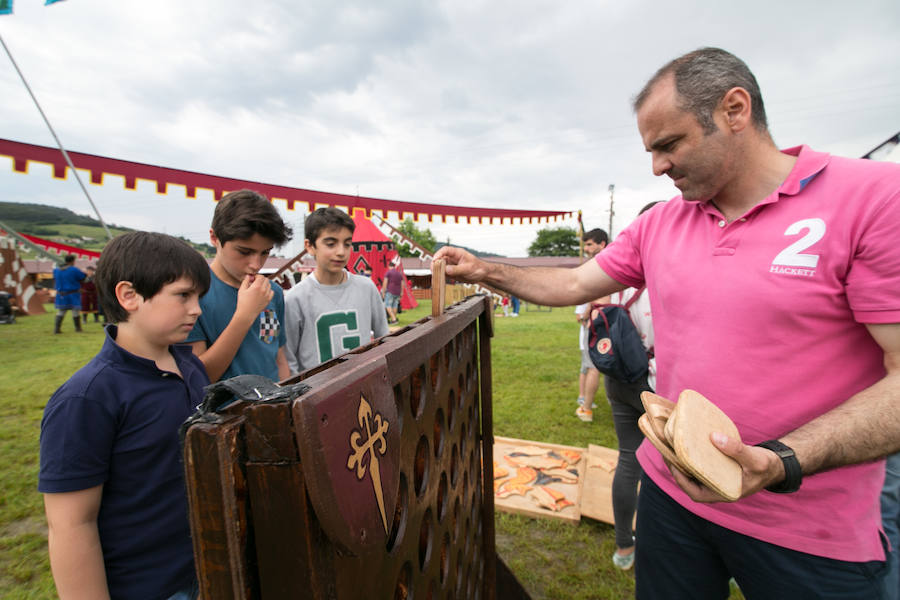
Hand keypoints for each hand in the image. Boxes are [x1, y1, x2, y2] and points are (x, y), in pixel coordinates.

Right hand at [235, 274, 273, 320]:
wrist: (247, 314)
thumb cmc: (243, 302)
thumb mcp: (242, 290)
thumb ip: (246, 281)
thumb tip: (249, 276)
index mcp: (257, 287)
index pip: (261, 276)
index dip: (257, 276)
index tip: (253, 278)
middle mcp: (263, 290)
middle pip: (266, 280)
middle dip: (261, 280)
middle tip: (256, 283)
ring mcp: (267, 295)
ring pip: (269, 285)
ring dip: (265, 284)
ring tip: (258, 288)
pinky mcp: (268, 300)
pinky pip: (271, 292)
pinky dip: (268, 290)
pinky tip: (263, 292)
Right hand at [433, 246, 489, 283]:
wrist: (483, 274)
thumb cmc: (478, 268)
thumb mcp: (468, 269)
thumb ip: (457, 269)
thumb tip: (446, 270)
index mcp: (457, 253)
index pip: (445, 250)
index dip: (439, 254)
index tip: (435, 260)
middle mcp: (452, 258)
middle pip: (440, 258)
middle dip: (435, 264)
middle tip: (434, 271)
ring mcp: (451, 265)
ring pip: (440, 267)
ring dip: (437, 271)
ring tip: (436, 277)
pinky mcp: (451, 272)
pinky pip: (443, 273)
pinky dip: (440, 276)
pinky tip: (439, 280)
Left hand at [667, 432, 784, 502]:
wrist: (776, 465)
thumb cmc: (766, 466)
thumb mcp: (755, 459)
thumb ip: (736, 450)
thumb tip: (714, 437)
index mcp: (724, 493)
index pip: (696, 493)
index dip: (681, 480)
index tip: (672, 464)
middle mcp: (717, 488)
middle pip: (690, 481)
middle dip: (676, 467)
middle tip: (666, 450)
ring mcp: (716, 479)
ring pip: (694, 472)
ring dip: (682, 460)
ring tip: (671, 444)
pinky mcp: (717, 469)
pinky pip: (700, 464)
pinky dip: (692, 455)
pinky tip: (686, 442)